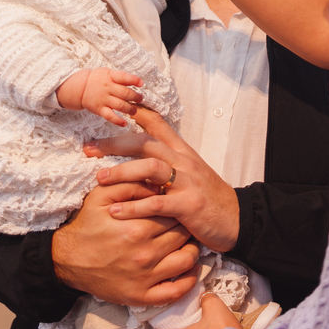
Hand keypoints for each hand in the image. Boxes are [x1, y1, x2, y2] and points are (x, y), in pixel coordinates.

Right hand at [52, 181, 200, 305]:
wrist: (66, 260)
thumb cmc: (86, 225)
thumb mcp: (100, 196)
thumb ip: (130, 184)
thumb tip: (158, 183)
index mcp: (137, 228)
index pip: (173, 213)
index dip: (176, 207)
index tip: (175, 205)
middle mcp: (145, 254)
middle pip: (182, 234)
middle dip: (185, 225)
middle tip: (184, 221)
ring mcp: (145, 278)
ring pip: (187, 260)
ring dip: (192, 249)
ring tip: (186, 242)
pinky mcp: (141, 297)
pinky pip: (176, 291)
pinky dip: (188, 281)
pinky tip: (188, 269)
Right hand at [56, 69, 143, 126]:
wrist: (80, 88)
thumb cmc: (98, 79)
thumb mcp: (108, 73)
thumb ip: (121, 77)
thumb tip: (137, 82)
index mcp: (110, 76)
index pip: (123, 77)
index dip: (134, 80)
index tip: (141, 84)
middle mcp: (107, 88)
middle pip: (125, 93)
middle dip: (136, 97)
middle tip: (140, 99)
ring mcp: (103, 99)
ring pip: (120, 105)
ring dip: (130, 109)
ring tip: (134, 110)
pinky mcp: (100, 109)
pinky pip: (110, 116)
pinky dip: (118, 121)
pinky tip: (125, 123)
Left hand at [85, 107, 240, 251]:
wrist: (239, 220)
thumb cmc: (211, 198)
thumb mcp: (192, 173)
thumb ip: (169, 163)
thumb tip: (141, 156)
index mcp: (183, 152)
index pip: (157, 123)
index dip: (134, 111)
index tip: (111, 107)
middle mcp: (185, 162)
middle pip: (146, 142)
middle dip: (114, 143)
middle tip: (89, 149)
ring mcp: (188, 182)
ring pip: (150, 167)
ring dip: (121, 172)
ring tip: (99, 180)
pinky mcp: (189, 205)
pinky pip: (157, 203)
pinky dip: (134, 207)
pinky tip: (116, 212)